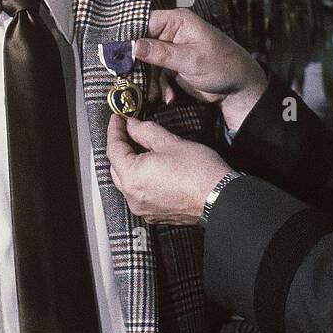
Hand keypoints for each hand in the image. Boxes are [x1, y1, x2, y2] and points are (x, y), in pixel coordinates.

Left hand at [105, 113, 231, 225]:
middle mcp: (132, 197)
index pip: (113, 149)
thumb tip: (131, 125)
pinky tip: (152, 169)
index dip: (114, 131)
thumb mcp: (169, 142)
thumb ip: (144, 131)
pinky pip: (140, 194)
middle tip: (128, 131)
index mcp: (132, 177)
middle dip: (120, 148)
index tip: (117, 118)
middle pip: (116, 167)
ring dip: (130, 165)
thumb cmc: (198, 171)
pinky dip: (141, 180)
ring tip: (141, 149)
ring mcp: (143, 208)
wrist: (220, 198)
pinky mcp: (155, 215)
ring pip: (127, 182)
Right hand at [134, 9, 268, 130]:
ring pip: (147, 63)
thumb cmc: (222, 66)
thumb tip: (132, 46)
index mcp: (178, 21)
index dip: (131, 38)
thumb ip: (161, 53)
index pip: (145, 23)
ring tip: (154, 95)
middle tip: (132, 81)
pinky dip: (159, 87)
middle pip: (142, 45)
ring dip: (150, 81)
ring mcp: (172, 50)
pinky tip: (168, 97)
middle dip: (139, 66)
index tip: (120, 56)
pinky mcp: (173, 67)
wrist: (239, 88)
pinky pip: (157, 75)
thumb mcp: (190, 60)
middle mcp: (172, 33)